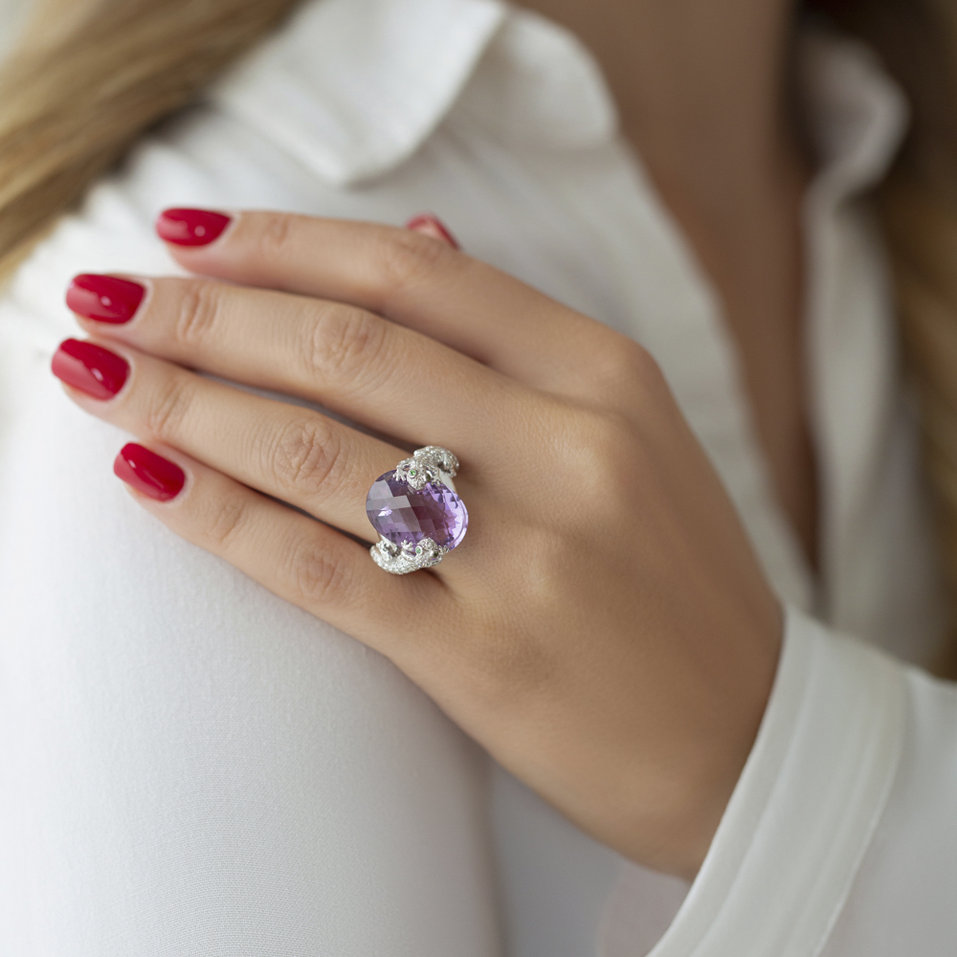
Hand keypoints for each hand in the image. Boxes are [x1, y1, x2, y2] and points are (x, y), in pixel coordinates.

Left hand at [52, 207, 783, 881]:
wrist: (744, 732)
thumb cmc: (674, 576)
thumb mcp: (629, 429)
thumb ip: (516, 338)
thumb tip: (416, 235)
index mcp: (607, 376)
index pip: (416, 274)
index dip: (285, 244)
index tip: (192, 234)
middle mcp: (569, 450)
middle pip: (348, 349)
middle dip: (206, 313)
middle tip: (111, 294)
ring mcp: (526, 558)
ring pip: (315, 452)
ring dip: (186, 405)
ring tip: (102, 376)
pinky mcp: (482, 659)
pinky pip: (321, 569)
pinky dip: (221, 518)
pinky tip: (151, 479)